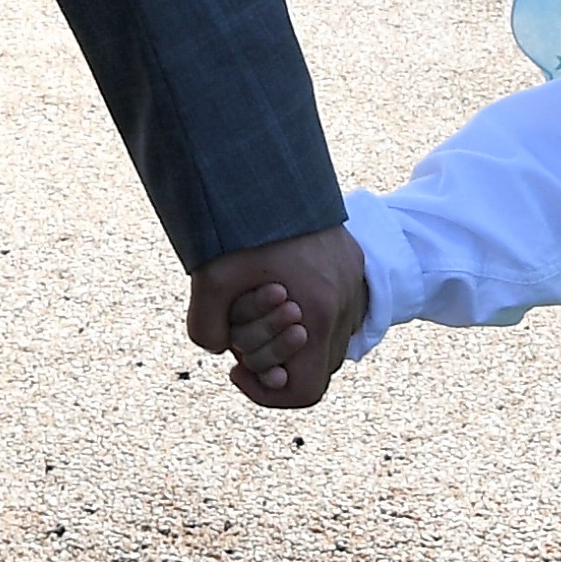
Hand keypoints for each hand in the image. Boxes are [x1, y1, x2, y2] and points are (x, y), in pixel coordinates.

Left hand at [189, 223, 371, 412]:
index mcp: (319, 314)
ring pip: (322, 342)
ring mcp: (355, 288)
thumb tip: (221, 350)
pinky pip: (332, 313)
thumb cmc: (248, 222)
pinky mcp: (353, 269)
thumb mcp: (211, 275)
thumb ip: (205, 328)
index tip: (235, 367)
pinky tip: (274, 285)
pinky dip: (303, 311)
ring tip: (257, 299)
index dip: (266, 393)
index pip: (304, 392)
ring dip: (285, 334)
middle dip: (267, 356)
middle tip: (239, 322)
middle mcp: (345, 307)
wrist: (278, 168)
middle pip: (310, 368)